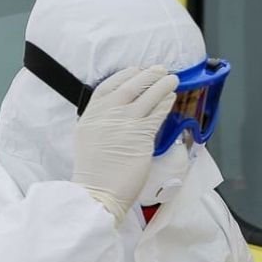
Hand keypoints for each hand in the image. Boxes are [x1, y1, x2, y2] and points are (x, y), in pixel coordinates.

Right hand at [72, 66, 178, 222]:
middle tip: (160, 70)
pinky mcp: (141, 135)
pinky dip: (165, 103)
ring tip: (172, 80)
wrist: (98, 192)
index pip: (108, 86)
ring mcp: (124, 123)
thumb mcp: (88, 139)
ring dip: (162, 85)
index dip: (124, 76)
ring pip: (147, 96)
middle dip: (148, 75)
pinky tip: (171, 98)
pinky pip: (157, 113)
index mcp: (91, 114)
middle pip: (130, 86)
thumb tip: (120, 111)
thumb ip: (102, 122)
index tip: (135, 70)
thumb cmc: (94, 172)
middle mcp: (106, 114)